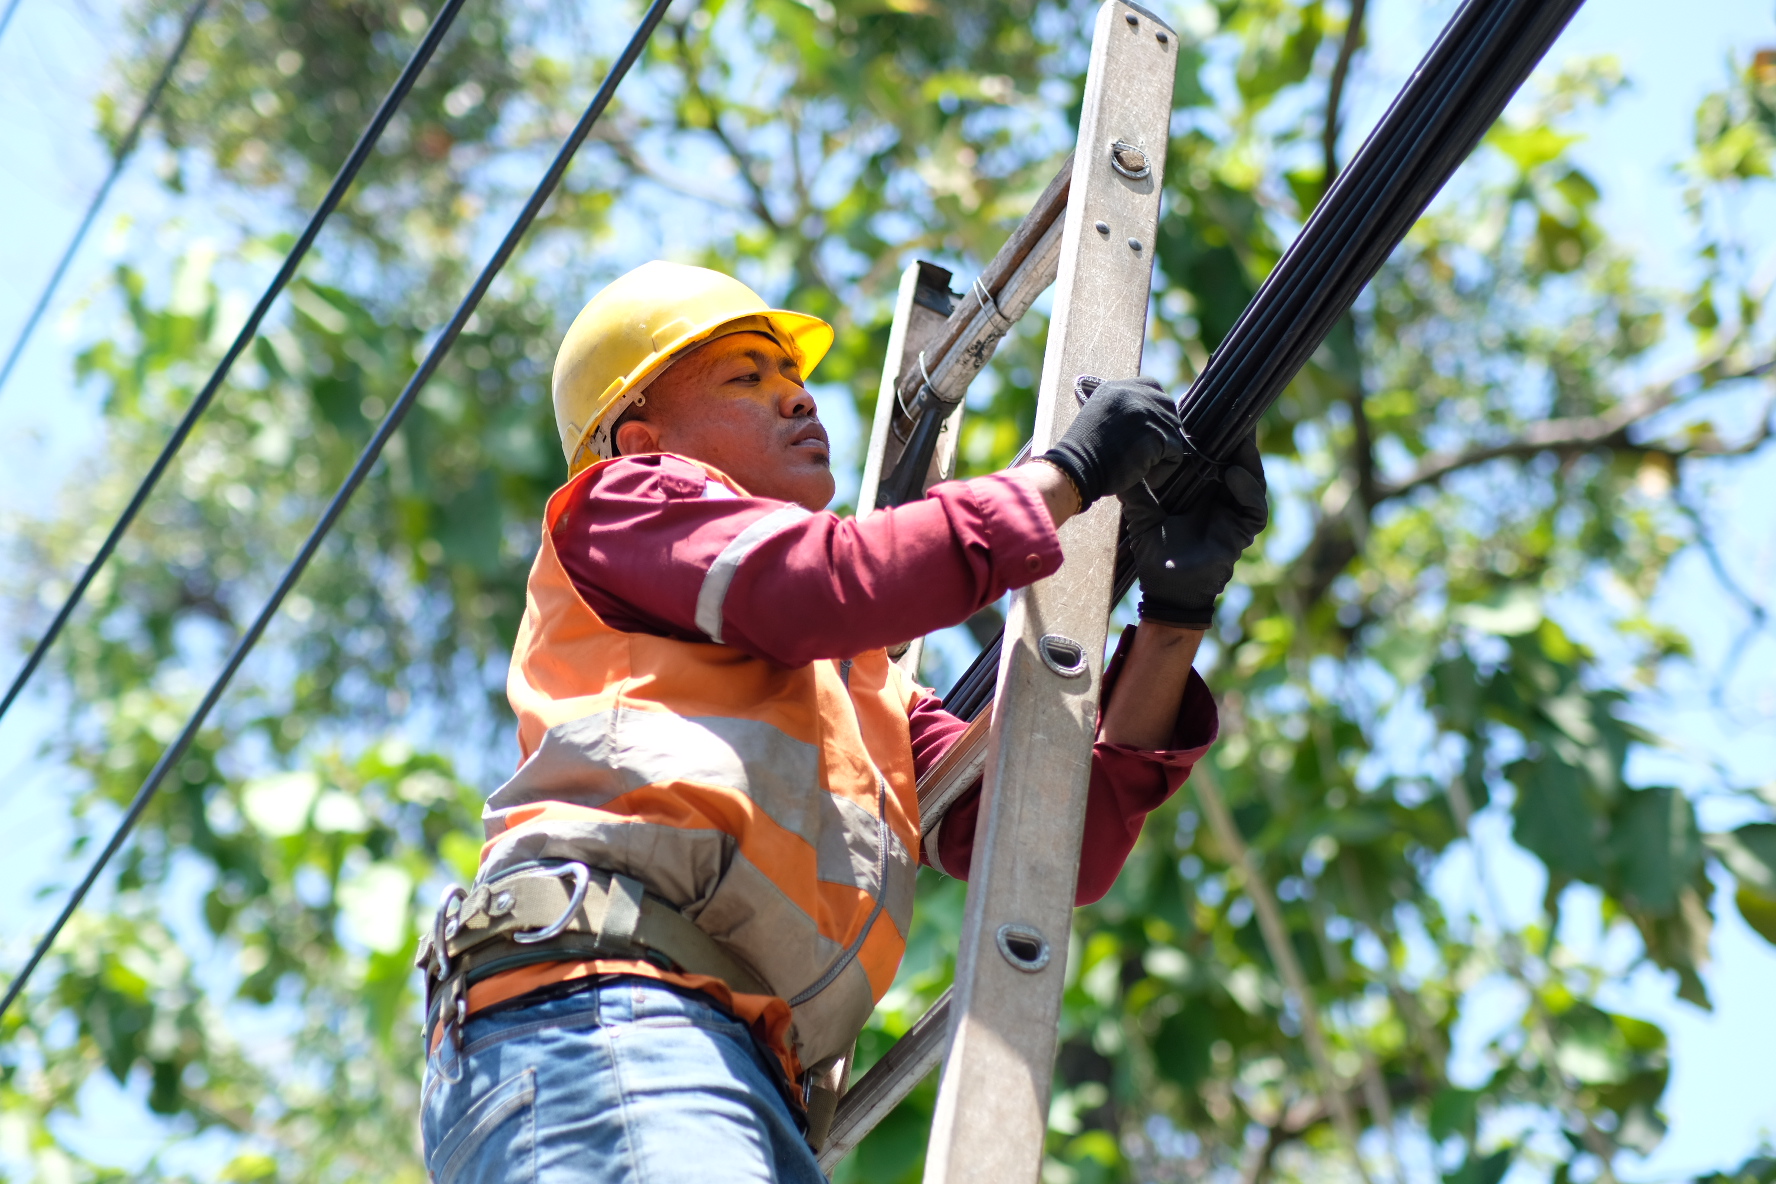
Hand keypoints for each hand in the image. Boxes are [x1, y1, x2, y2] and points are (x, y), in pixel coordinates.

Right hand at [1039, 376, 1183, 510]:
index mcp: (1117, 388)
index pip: (1153, 390)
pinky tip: (1147, 477)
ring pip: (1173, 433)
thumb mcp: (1100, 419)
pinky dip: (1165, 470)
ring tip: (1141, 469)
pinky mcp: (1157, 432)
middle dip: (1161, 435)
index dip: (1153, 416)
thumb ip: (1122, 412)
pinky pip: (1176, 453)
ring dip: (1162, 456)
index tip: (1144, 437)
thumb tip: (1149, 422)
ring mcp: (1147, 410)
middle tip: (1143, 457)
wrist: (1077, 468)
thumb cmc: (1084, 455)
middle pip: (1168, 410)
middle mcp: (1134, 393)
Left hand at [1118, 431, 1267, 626]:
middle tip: (1235, 417)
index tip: (1211, 416)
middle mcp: (1223, 500)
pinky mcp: (1242, 532)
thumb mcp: (1143, 517)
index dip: (1218, 440)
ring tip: (1239, 441)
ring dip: (1248, 460)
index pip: (1217, 460)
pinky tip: (1233, 476)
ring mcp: (1235, 515)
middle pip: (1240, 464)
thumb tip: (1116, 465)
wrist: (1166, 589)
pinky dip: (1247, 491)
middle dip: (1239, 442)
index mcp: (1203, 493)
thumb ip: (1136, 492)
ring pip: (1253, 480)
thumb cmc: (1156, 554)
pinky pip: (1254, 508)